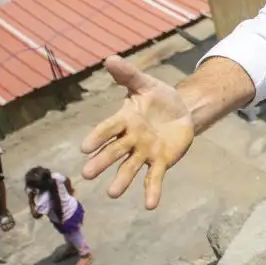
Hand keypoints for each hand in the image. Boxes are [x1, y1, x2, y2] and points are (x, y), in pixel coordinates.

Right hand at [79, 56, 195, 209]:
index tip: (84, 147)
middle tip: (87, 174)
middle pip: (114, 152)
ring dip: (122, 180)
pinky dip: (152, 191)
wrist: (181, 111)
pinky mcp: (160, 161)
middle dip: (102, 162)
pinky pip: (155, 178)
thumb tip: (110, 59)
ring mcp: (144, 152)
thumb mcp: (146, 84)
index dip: (97, 137)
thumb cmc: (158, 97)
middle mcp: (130, 139)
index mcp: (124, 120)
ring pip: (130, 168)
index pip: (108, 129)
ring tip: (113, 194)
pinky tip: (150, 205)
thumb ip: (128, 75)